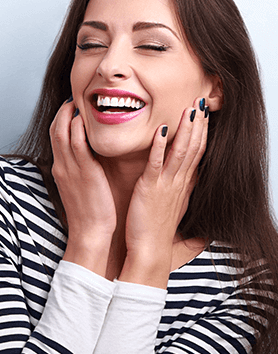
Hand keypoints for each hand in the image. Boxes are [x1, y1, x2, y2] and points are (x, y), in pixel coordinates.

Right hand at [50, 99, 115, 275]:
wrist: (90, 233)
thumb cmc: (89, 212)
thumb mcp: (78, 188)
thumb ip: (79, 170)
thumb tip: (87, 158)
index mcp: (61, 169)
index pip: (55, 137)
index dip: (61, 119)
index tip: (71, 108)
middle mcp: (62, 166)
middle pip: (55, 130)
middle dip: (62, 111)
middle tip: (73, 99)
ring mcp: (70, 168)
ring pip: (62, 132)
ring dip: (69, 114)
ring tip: (79, 101)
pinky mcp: (84, 172)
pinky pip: (77, 143)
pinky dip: (78, 128)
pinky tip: (84, 118)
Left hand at [120, 98, 208, 287]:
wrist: (149, 251)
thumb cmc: (156, 230)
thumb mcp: (173, 207)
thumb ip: (179, 192)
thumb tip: (185, 179)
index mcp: (183, 186)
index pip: (197, 154)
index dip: (202, 133)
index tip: (204, 115)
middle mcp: (178, 183)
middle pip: (194, 148)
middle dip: (199, 125)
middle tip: (202, 102)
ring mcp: (166, 185)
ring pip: (181, 152)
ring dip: (186, 129)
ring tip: (189, 108)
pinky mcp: (150, 189)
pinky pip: (156, 163)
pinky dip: (160, 145)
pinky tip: (161, 129)